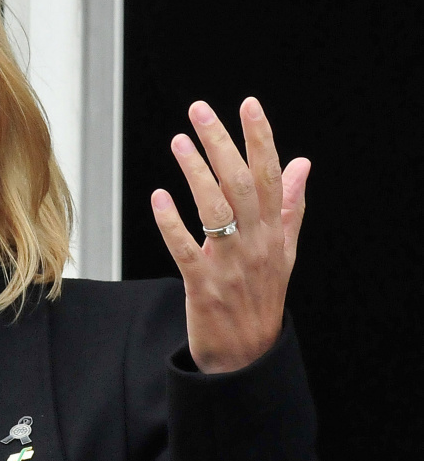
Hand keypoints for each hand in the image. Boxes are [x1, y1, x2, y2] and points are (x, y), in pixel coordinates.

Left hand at [150, 97, 307, 373]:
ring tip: (179, 142)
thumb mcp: (283, 253)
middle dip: (221, 143)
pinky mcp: (203, 287)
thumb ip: (290, 207)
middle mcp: (255, 244)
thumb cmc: (261, 299)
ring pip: (215, 210)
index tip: (248, 104)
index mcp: (274, 233)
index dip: (261, 138)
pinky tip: (159, 197)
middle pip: (240, 184)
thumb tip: (302, 163)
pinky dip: (171, 223)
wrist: (247, 356)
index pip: (270, 176)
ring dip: (196, 173)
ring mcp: (230, 266)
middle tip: (199, 110)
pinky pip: (185, 249)